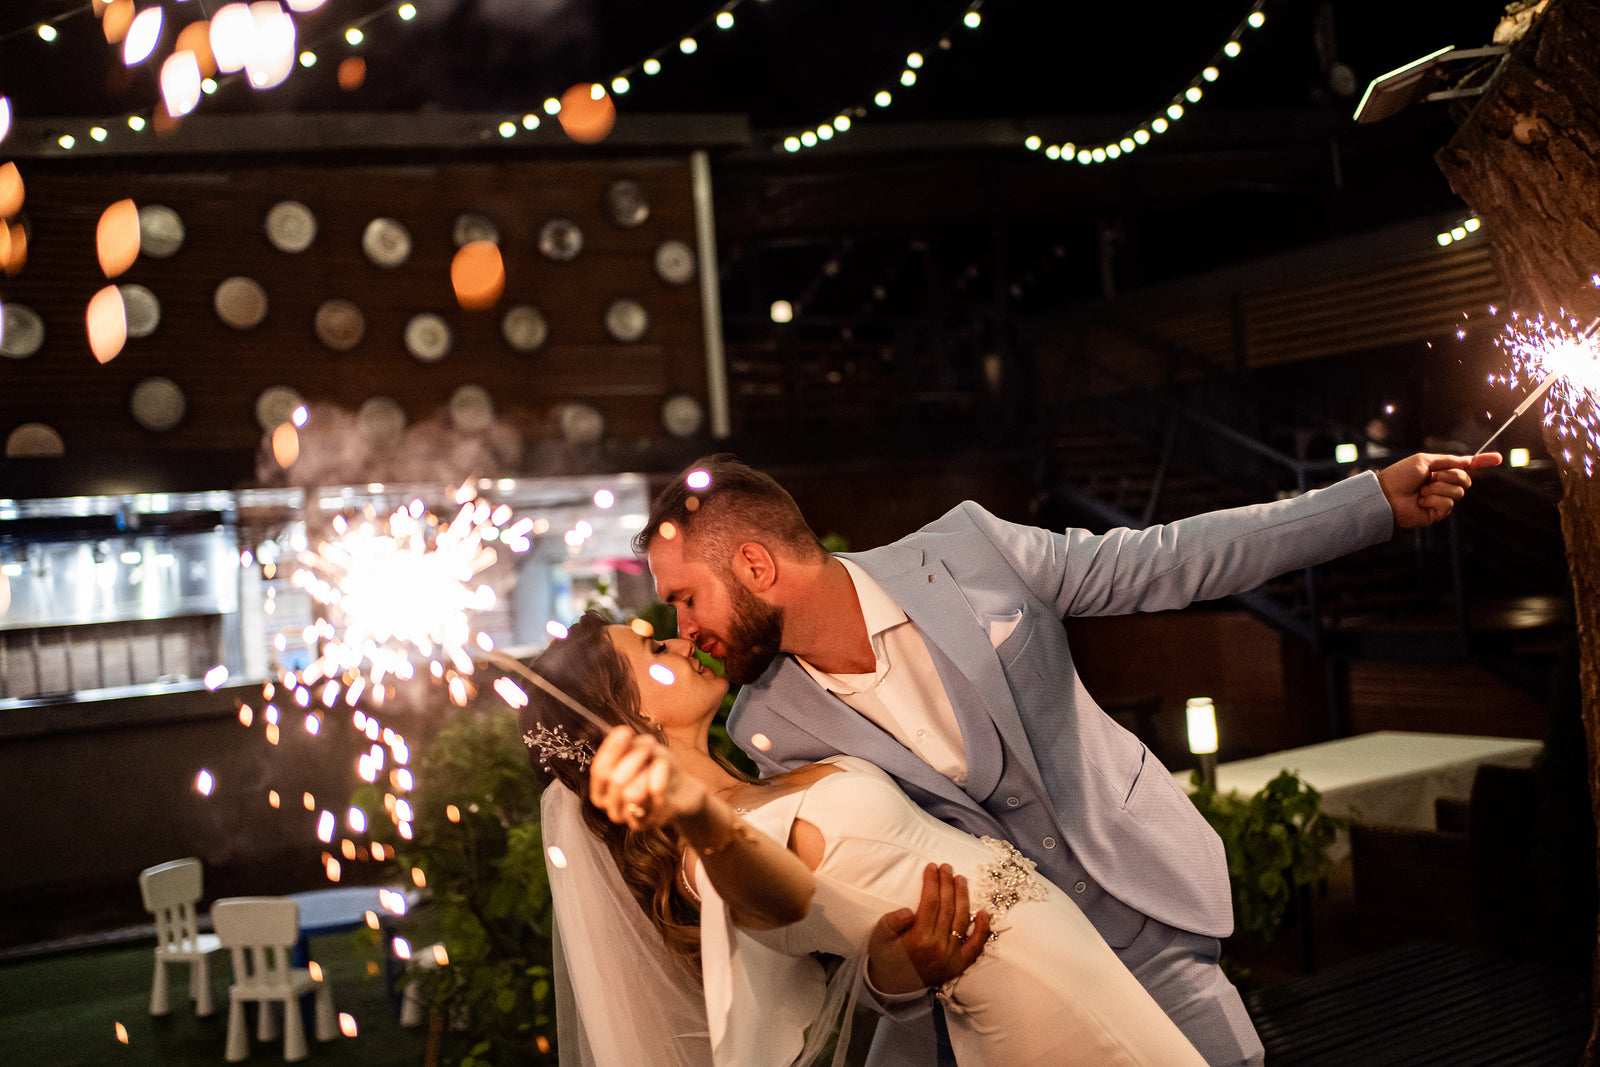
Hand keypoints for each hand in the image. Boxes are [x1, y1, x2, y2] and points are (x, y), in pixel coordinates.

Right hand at [589, 726, 706, 830]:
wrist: (684, 790)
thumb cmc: (657, 771)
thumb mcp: (642, 752)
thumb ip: (629, 746)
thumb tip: (621, 735)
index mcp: (603, 793)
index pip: (599, 772)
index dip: (610, 751)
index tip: (624, 731)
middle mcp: (614, 810)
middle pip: (615, 781)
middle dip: (634, 757)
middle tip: (649, 745)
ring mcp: (634, 819)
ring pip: (632, 791)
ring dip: (648, 767)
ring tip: (659, 760)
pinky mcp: (657, 818)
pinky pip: (655, 792)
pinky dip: (661, 773)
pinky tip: (664, 765)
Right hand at [866, 863, 989, 994]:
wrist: (893, 987)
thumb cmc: (885, 957)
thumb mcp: (879, 938)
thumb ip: (891, 922)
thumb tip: (908, 910)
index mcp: (918, 939)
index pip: (930, 903)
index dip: (932, 882)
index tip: (932, 867)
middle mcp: (938, 947)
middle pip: (948, 907)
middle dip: (947, 884)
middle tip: (947, 868)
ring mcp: (952, 957)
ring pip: (962, 921)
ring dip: (963, 897)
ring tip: (961, 880)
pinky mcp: (959, 965)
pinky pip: (976, 947)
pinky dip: (983, 930)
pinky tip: (984, 912)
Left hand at [1376, 452, 1500, 527]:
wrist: (1386, 493)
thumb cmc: (1401, 475)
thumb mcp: (1425, 461)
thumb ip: (1448, 460)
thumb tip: (1468, 460)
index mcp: (1441, 471)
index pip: (1466, 467)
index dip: (1482, 462)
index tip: (1498, 458)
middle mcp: (1443, 485)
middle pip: (1466, 480)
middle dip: (1451, 476)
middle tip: (1432, 476)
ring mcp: (1441, 500)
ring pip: (1458, 493)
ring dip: (1438, 488)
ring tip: (1422, 490)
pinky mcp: (1437, 513)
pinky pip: (1448, 504)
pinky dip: (1433, 500)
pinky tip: (1421, 501)